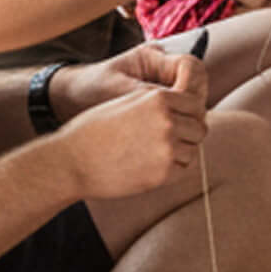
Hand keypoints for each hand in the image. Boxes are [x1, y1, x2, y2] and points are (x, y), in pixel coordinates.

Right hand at [56, 44, 209, 198]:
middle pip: (199, 127)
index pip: (195, 104)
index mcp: (158, 98)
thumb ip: (158, 103)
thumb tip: (187, 108)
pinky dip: (173, 169)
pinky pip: (183, 170)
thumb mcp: (127, 102)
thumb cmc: (94, 131)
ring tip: (156, 155)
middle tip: (171, 142)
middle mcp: (167, 120)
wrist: (71, 161)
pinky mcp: (162, 173)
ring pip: (193, 150)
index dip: (190, 114)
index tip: (181, 122)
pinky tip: (152, 167)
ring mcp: (166, 147)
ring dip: (181, 153)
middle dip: (188, 134)